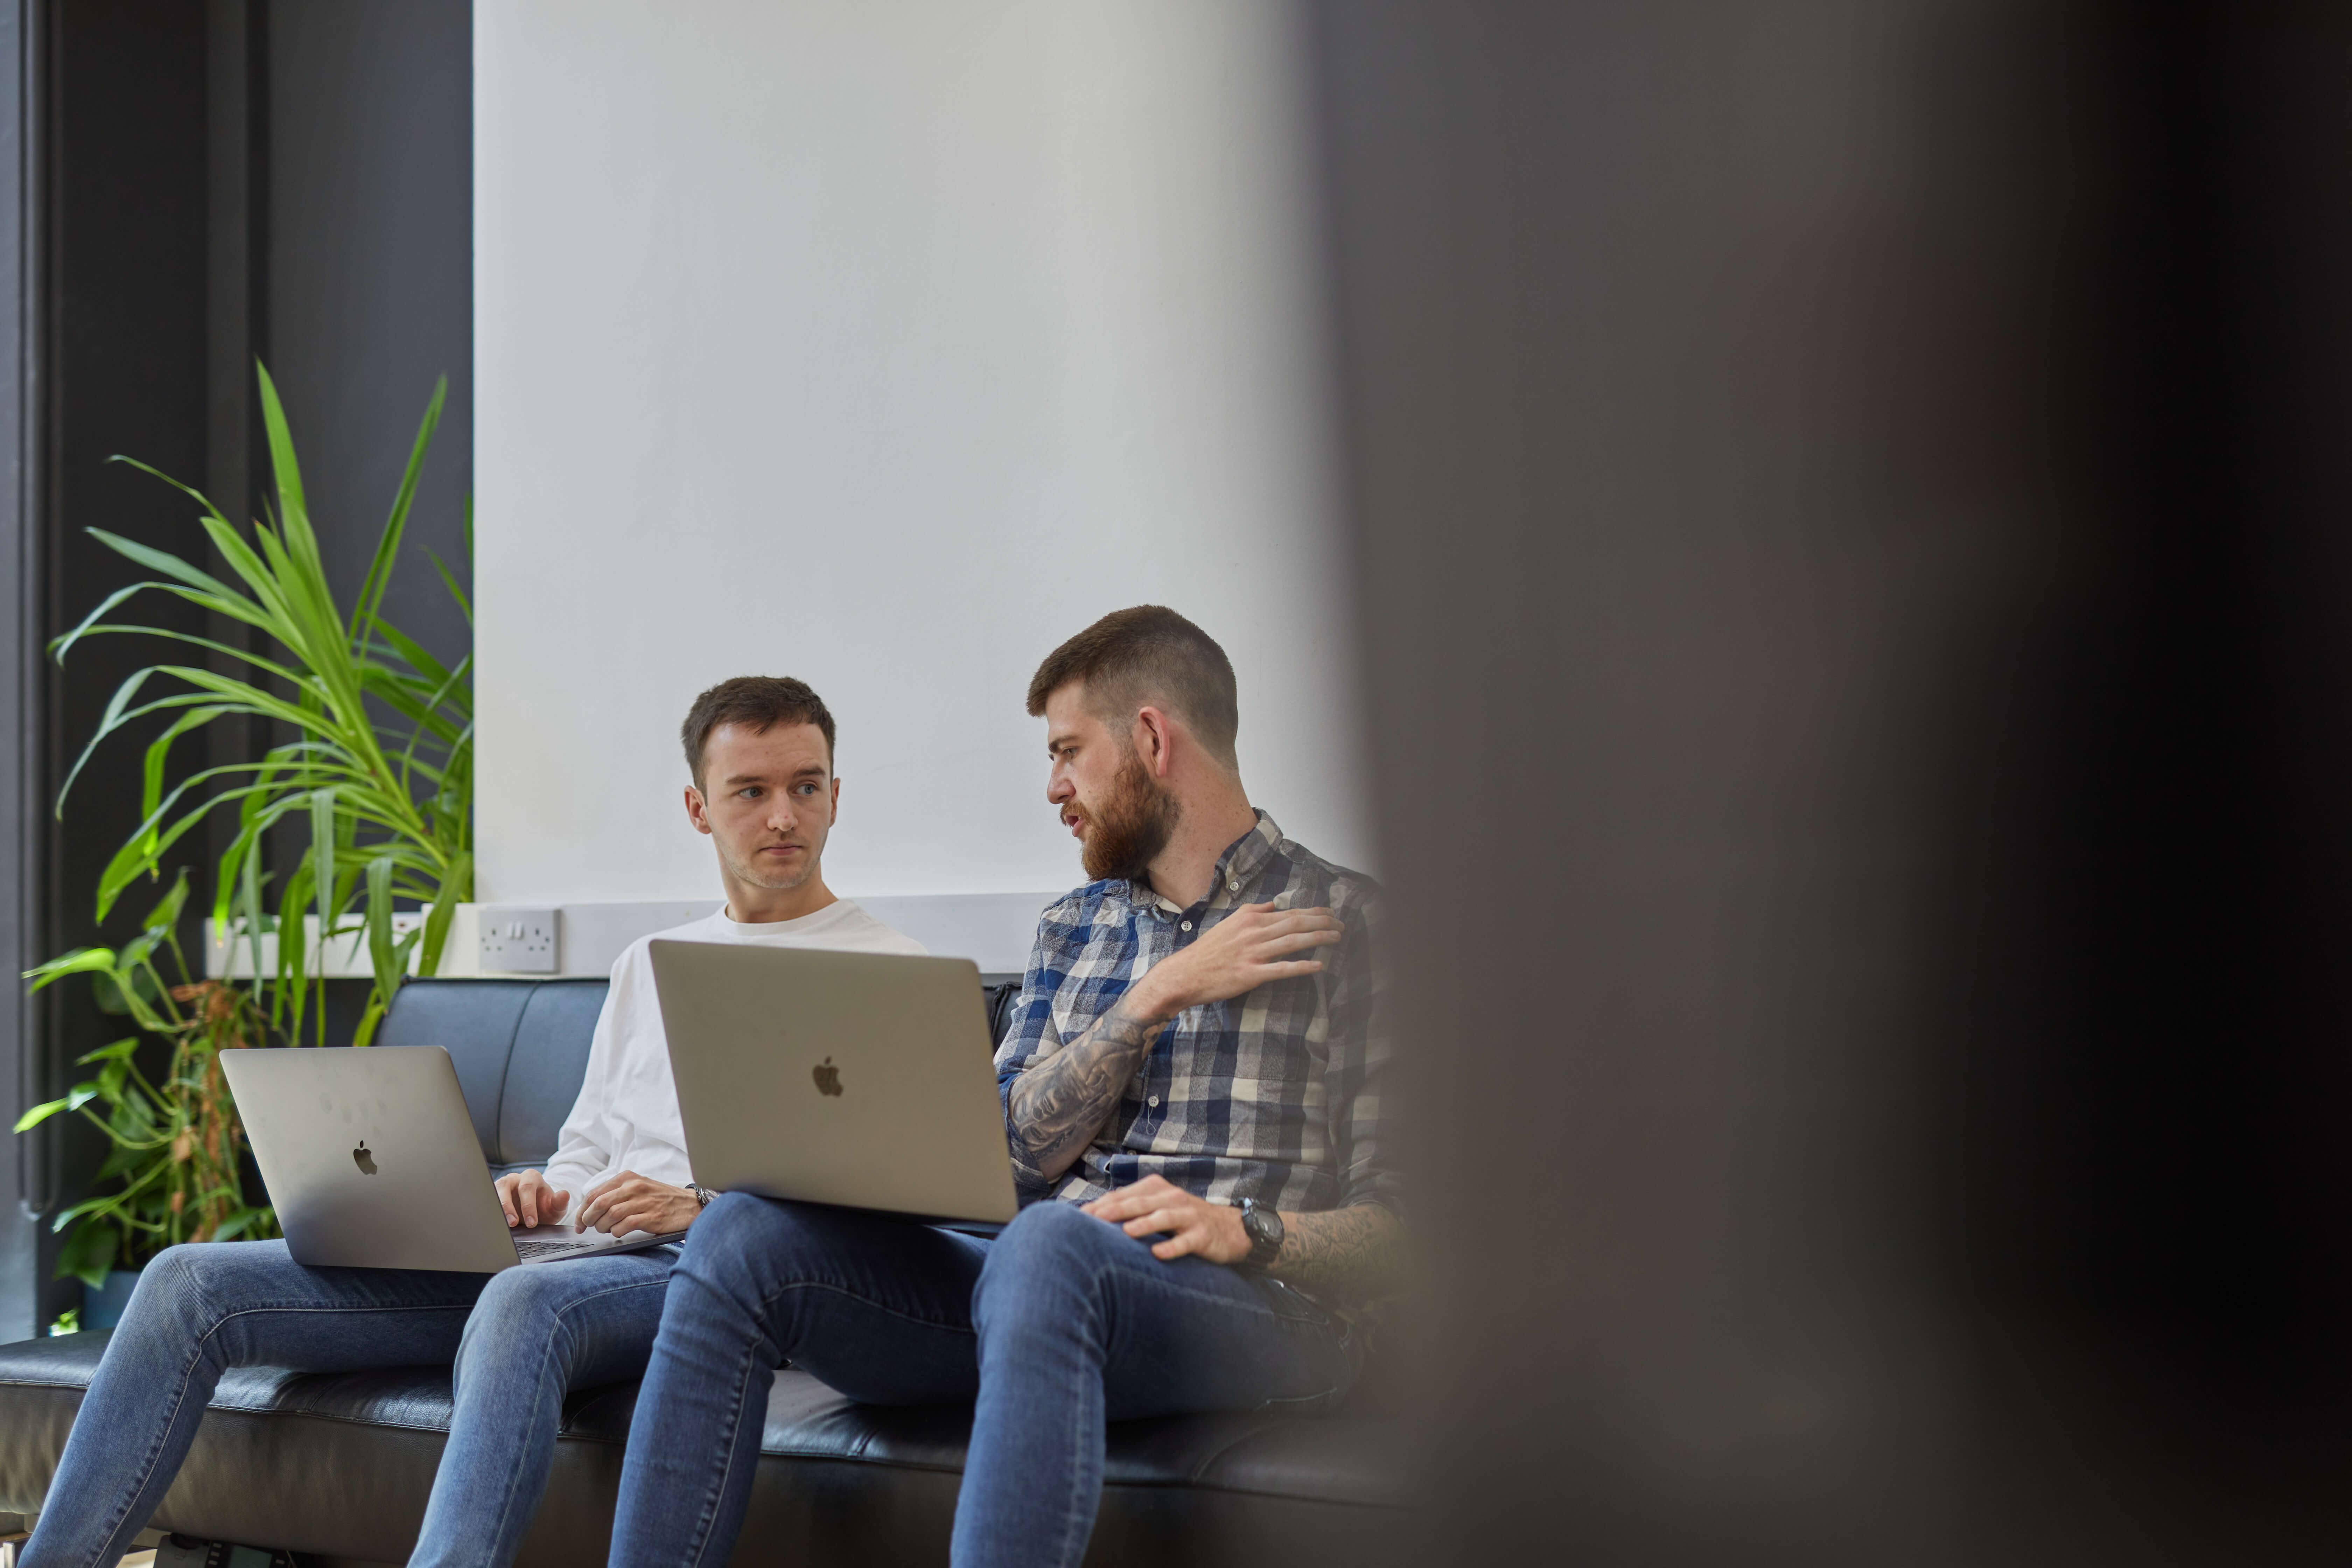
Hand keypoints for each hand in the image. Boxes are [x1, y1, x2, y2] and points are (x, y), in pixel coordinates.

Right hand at [497, 1169, 569, 1228]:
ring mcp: (502, 1185)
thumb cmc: (545, 1207)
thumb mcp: (555, 1207)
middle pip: (506, 1185)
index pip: (527, 1187)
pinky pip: (488, 1200)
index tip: (532, 1222)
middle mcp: (515, 1178)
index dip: (528, 1205)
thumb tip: (565, 1194)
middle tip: (513, 1223)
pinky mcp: (493, 1194)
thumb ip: (560, 1202)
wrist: (535, 1212)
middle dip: (508, 1206)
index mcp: (532, 1177)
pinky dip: (490, 1210)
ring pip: (494, 1191)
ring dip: (497, 1208)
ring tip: (502, 1224)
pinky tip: (493, 1222)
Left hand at [574, 1170, 701, 1236]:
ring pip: (610, 1215)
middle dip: (587, 1219)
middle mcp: (635, 1186)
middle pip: (599, 1203)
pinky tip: (619, 1233)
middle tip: (587, 1228)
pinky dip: (617, 1232)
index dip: (581, 1210)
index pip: (595, 1193)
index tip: (579, 1222)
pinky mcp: (652, 1216)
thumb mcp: (638, 1187)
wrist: (690, 1205)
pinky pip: (625, 1225)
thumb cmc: (661, 1198)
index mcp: (628, 1177)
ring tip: (606, 1230)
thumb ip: (616, 1192)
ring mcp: (644, 1201)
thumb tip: (590, 1208)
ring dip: (602, 1227)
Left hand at [1081, 1175, 1252, 1263]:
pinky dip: (1172, 1247)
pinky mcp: (1202, 1235)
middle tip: (1094, 1220)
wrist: (1228, 1229)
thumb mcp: (1158, 1207)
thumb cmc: (1183, 1219)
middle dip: (1116, 1211)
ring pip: (1164, 1218)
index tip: (1080, 1217)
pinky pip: (1186, 1241)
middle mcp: (1171, 1198)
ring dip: (1145, 1224)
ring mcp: (1188, 1216)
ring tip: (1127, 1231)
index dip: (1103, 1205)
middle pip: (1141, 1203)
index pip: (1125, 1195)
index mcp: (1157, 1189)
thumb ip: (1131, 1207)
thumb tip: (1091, 1215)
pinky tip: (1158, 1254)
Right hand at [1128, 903, 1341, 1021]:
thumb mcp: (1229, 923)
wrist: (1185, 973)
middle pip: (1295, 922)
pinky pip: (1281, 969)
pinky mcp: (1250, 973)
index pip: (1288, 912)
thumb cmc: (1207, 951)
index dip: (1313, 912)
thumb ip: (1253, 912)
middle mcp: (1253, 931)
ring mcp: (1252, 952)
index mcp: (1249, 917)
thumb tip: (1274, 904)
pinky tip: (1318, 965)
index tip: (1330, 913)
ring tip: (1337, 938)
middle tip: (1342, 924)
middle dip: (1322, 921)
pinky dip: (1301, 966)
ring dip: (1318, 938)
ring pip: (1292, 941)